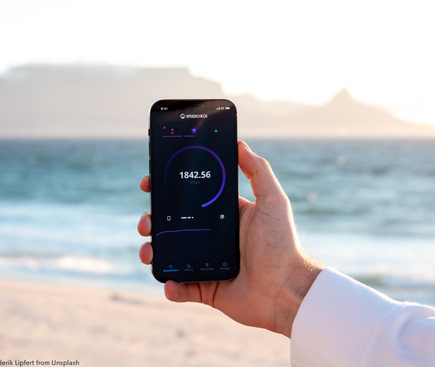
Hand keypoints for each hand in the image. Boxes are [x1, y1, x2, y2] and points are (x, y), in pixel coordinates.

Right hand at [138, 140, 321, 337]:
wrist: (287, 291)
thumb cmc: (282, 244)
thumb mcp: (272, 201)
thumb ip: (258, 171)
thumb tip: (240, 144)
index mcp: (222, 215)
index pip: (189, 198)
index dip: (167, 190)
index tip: (150, 183)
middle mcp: (211, 237)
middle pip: (172, 225)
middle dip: (152, 221)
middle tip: (147, 222)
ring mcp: (206, 263)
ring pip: (169, 254)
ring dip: (153, 252)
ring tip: (149, 252)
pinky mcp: (206, 288)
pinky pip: (181, 288)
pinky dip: (170, 286)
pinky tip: (169, 282)